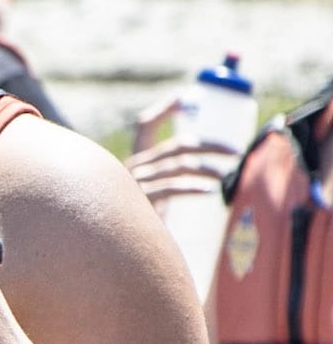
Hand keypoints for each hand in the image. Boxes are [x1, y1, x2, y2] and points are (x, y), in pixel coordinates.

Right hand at [125, 96, 236, 211]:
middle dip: (210, 145)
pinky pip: (171, 188)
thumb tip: (205, 162)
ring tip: (225, 176)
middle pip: (177, 145)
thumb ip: (166, 177)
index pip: (145, 124)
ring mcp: (135, 184)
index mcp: (134, 159)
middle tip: (234, 151)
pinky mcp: (140, 203)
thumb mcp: (148, 194)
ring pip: (178, 165)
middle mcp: (132, 167)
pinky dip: (193, 187)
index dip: (165, 109)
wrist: (109, 245)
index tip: (186, 98)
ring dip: (207, 168)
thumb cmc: (134, 220)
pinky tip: (209, 192)